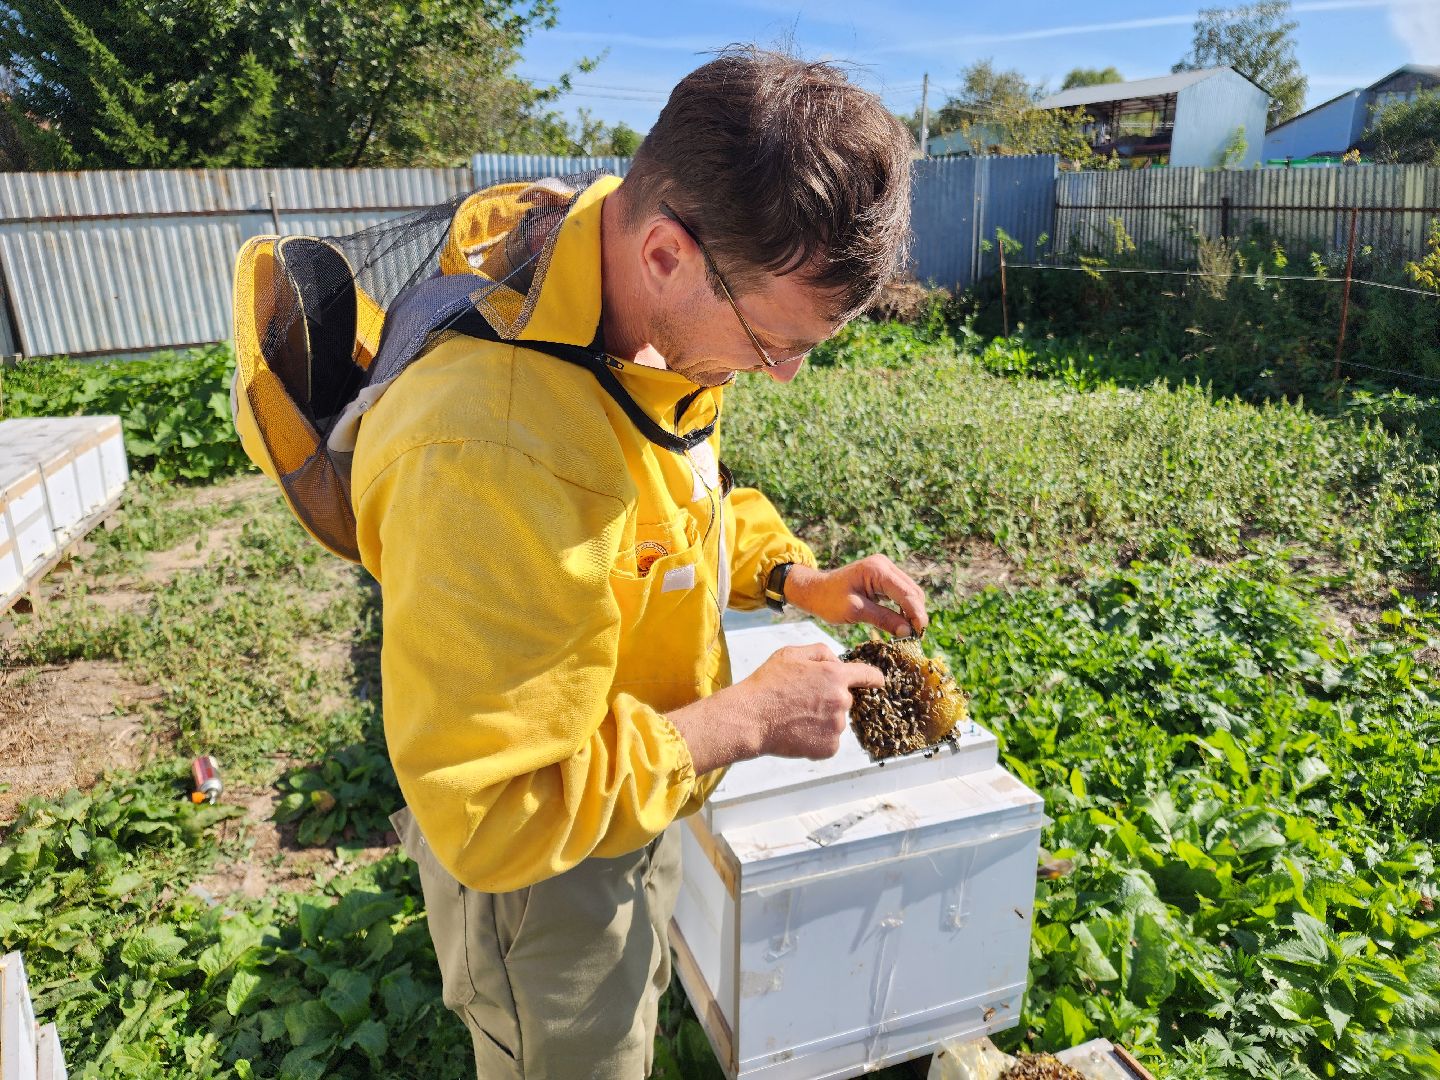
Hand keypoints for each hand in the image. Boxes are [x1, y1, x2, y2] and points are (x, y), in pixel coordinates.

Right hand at [666, 644, 883, 769]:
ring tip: (796, 716)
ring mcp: (836, 726)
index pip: (869, 675)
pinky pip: (829, 740)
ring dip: (823, 719)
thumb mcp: (791, 654)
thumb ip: (821, 652)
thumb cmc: (768, 684)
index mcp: (836, 676)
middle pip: (847, 700)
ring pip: (837, 721)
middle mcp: (841, 701)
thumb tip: (838, 661)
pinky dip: (817, 738)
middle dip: (832, 698)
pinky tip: (798, 731)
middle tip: (804, 700)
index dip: (874, 678)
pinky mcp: (829, 747)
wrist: (751, 718)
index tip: (877, 682)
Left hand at [783, 555, 928, 637]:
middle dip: (917, 614)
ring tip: (909, 632)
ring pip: (910, 592)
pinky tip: (901, 623)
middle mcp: (884, 565)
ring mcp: (884, 569)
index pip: (908, 594)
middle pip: (913, 591)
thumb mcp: (855, 611)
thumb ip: (883, 619)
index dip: (917, 615)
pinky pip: (901, 592)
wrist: (814, 590)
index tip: (919, 635)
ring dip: (912, 611)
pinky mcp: (883, 577)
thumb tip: (907, 632)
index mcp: (878, 570)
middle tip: (915, 637)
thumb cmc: (828, 600)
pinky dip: (904, 607)